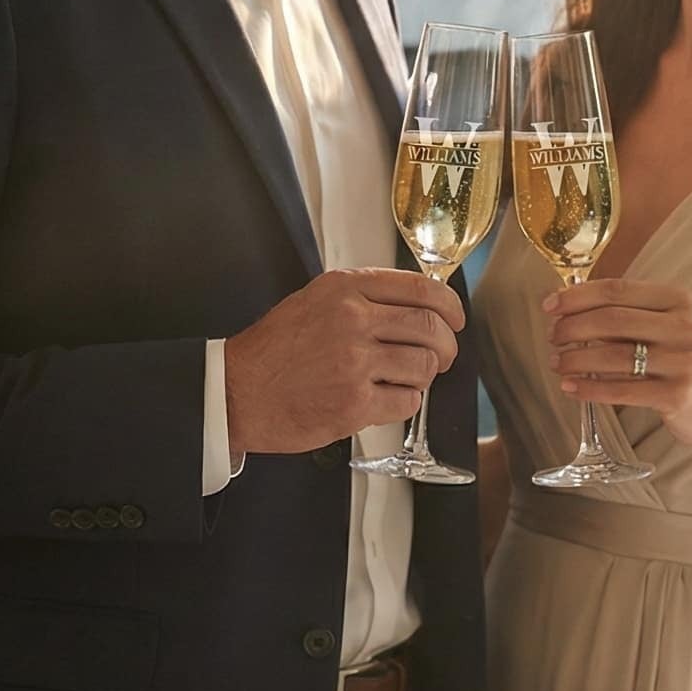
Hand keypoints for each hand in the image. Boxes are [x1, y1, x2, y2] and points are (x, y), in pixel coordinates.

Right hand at [222, 269, 462, 452]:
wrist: (236, 392)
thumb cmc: (275, 350)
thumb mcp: (314, 301)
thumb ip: (362, 298)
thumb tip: (418, 305)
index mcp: (344, 288)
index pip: (420, 288)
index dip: (449, 306)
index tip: (455, 319)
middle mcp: (352, 319)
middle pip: (430, 326)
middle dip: (446, 346)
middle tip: (441, 357)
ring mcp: (354, 362)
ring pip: (423, 365)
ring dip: (424, 376)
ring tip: (406, 379)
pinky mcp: (354, 403)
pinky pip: (407, 400)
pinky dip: (406, 401)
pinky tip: (386, 399)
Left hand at [545, 278, 691, 456]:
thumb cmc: (689, 362)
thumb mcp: (670, 327)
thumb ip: (630, 316)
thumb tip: (572, 310)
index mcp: (681, 300)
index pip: (618, 289)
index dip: (577, 296)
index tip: (550, 305)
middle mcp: (685, 327)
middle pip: (612, 320)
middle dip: (572, 328)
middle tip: (553, 337)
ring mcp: (683, 362)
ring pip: (613, 356)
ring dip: (575, 359)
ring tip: (557, 363)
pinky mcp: (677, 395)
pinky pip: (621, 390)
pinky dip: (590, 388)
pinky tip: (571, 388)